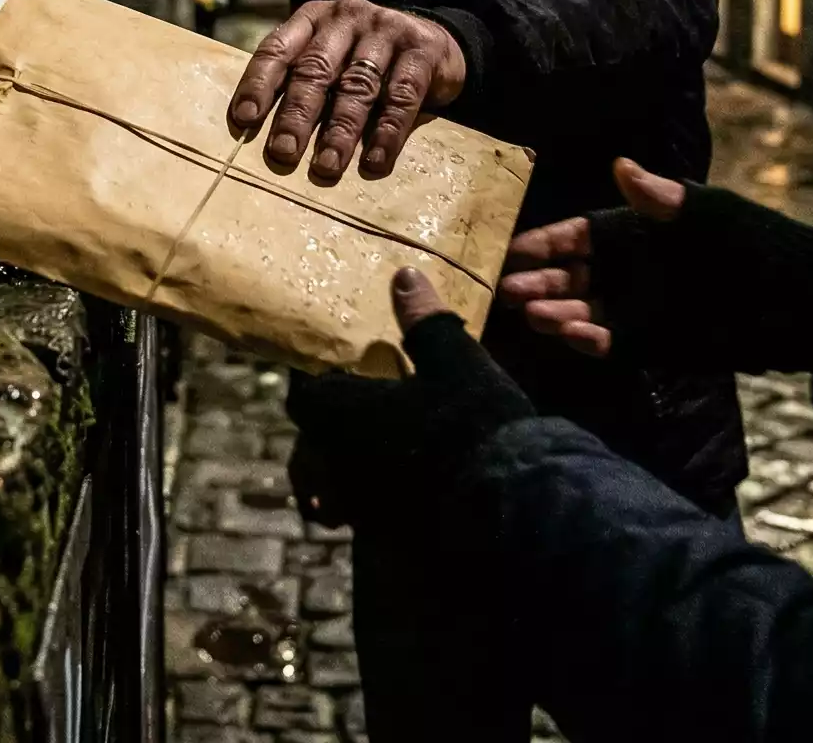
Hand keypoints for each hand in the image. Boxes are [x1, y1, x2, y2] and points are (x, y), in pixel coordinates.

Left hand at [228, 0, 468, 183]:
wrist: (433, 39)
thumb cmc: (365, 59)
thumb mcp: (332, 57)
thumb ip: (303, 81)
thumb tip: (264, 137)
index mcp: (313, 18)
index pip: (277, 48)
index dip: (258, 84)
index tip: (244, 120)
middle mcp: (346, 17)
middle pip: (316, 69)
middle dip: (297, 114)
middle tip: (283, 152)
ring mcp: (385, 30)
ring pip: (358, 85)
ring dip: (340, 130)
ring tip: (326, 165)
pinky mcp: (421, 50)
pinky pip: (402, 95)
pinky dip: (387, 132)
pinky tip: (375, 160)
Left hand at [285, 268, 534, 527]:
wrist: (509, 500)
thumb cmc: (472, 419)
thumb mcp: (454, 358)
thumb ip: (424, 321)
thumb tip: (404, 277)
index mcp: (339, 414)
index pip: (303, 395)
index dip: (313, 380)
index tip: (328, 368)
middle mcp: (338, 462)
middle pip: (309, 449)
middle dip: (321, 434)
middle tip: (345, 414)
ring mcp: (361, 505)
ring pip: (332, 490)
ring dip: (341, 476)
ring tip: (363, 463)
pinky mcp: (389, 535)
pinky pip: (365, 518)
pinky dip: (373, 505)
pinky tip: (399, 494)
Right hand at [498, 160, 812, 374]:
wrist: (799, 303)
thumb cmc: (754, 244)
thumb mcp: (710, 214)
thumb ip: (663, 198)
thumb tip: (620, 167)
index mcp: (634, 232)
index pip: (576, 236)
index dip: (544, 242)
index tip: (511, 249)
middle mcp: (627, 270)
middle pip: (569, 275)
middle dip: (537, 281)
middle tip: (506, 290)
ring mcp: (636, 308)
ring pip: (580, 310)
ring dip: (555, 311)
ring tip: (533, 314)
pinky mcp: (649, 343)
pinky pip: (608, 343)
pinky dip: (588, 340)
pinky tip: (574, 334)